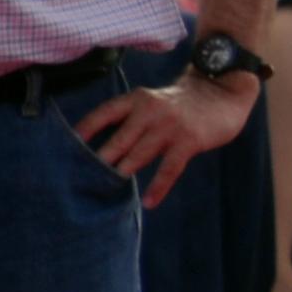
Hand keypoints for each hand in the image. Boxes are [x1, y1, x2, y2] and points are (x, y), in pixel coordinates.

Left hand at [73, 71, 255, 207]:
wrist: (225, 89)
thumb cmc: (185, 102)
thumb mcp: (154, 100)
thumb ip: (132, 118)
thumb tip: (106, 149)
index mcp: (138, 99)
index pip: (103, 115)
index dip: (83, 132)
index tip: (65, 151)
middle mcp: (150, 110)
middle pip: (118, 140)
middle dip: (100, 161)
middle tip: (81, 180)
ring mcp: (170, 126)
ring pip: (139, 155)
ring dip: (122, 173)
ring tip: (106, 190)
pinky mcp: (189, 141)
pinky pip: (169, 168)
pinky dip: (159, 186)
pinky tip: (150, 202)